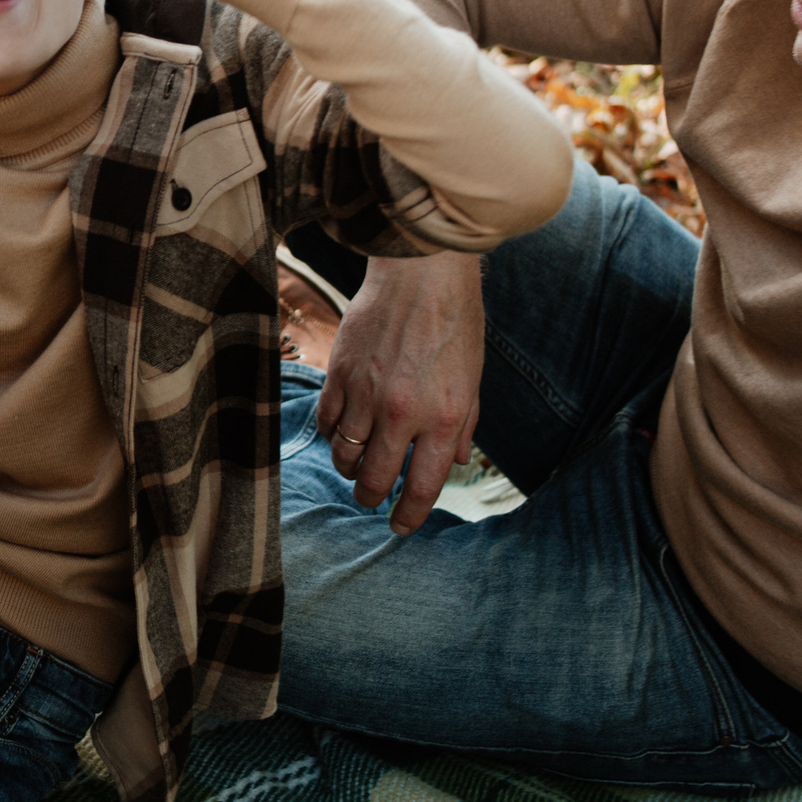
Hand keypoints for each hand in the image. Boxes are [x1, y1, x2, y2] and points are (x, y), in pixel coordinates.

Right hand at [318, 251, 483, 532]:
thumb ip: (463, 427)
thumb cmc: (455, 324)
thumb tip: (451, 463)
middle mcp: (403, 414)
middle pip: (375, 480)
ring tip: (357, 465)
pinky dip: (334, 434)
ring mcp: (367, 394)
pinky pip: (328, 422)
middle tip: (372, 498)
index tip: (401, 526)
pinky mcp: (340, 374)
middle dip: (372, 498)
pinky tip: (343, 430)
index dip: (410, 516)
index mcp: (444, 419)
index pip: (423, 488)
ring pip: (345, 456)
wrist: (421, 275)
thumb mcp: (474, 381)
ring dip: (351, 468)